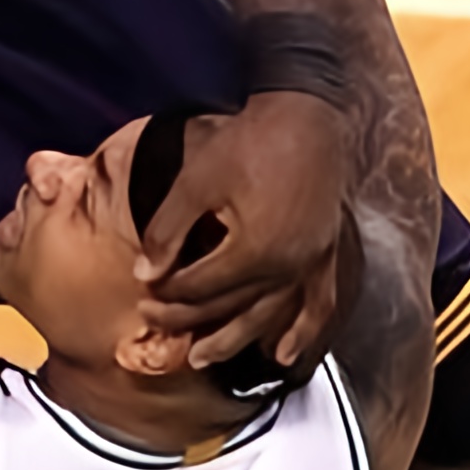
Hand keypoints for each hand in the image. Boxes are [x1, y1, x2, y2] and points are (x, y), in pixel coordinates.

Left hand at [136, 91, 347, 367]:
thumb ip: (167, 232)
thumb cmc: (249, 139)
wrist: (306, 110)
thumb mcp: (197, 182)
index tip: (144, 291)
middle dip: (191, 320)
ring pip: (271, 316)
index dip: (167, 292)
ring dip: (237, 340)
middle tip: (156, 325)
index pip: (201, 287)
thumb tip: (143, 275)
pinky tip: (284, 356)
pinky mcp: (326, 253)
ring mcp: (312, 263)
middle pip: (232, 308)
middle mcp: (288, 266)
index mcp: (255, 250)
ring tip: (205, 358)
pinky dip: (301, 332)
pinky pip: (317, 304)